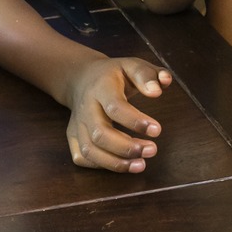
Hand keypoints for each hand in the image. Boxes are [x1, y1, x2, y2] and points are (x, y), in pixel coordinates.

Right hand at [63, 56, 167, 172]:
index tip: (157, 130)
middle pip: (100, 133)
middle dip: (127, 147)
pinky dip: (101, 165)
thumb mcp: (132, 65)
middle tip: (152, 150)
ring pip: (89, 150)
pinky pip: (81, 157)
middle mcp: (86, 107)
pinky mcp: (72, 136)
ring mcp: (77, 124)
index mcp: (101, 87)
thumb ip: (148, 75)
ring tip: (140, 165)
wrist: (80, 78)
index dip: (135, 121)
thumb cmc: (113, 74)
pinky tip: (121, 164)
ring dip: (115, 163)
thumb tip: (158, 89)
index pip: (115, 107)